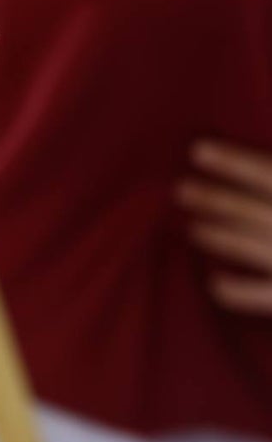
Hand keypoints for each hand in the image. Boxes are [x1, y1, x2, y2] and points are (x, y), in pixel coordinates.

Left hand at [178, 141, 271, 315]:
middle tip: (178, 189)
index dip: (233, 161)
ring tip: (192, 229)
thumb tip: (266, 146)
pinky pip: (263, 294)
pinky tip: (212, 284)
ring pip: (251, 247)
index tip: (196, 150)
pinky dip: (238, 292)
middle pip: (250, 210)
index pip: (266, 173)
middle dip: (213, 198)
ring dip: (219, 236)